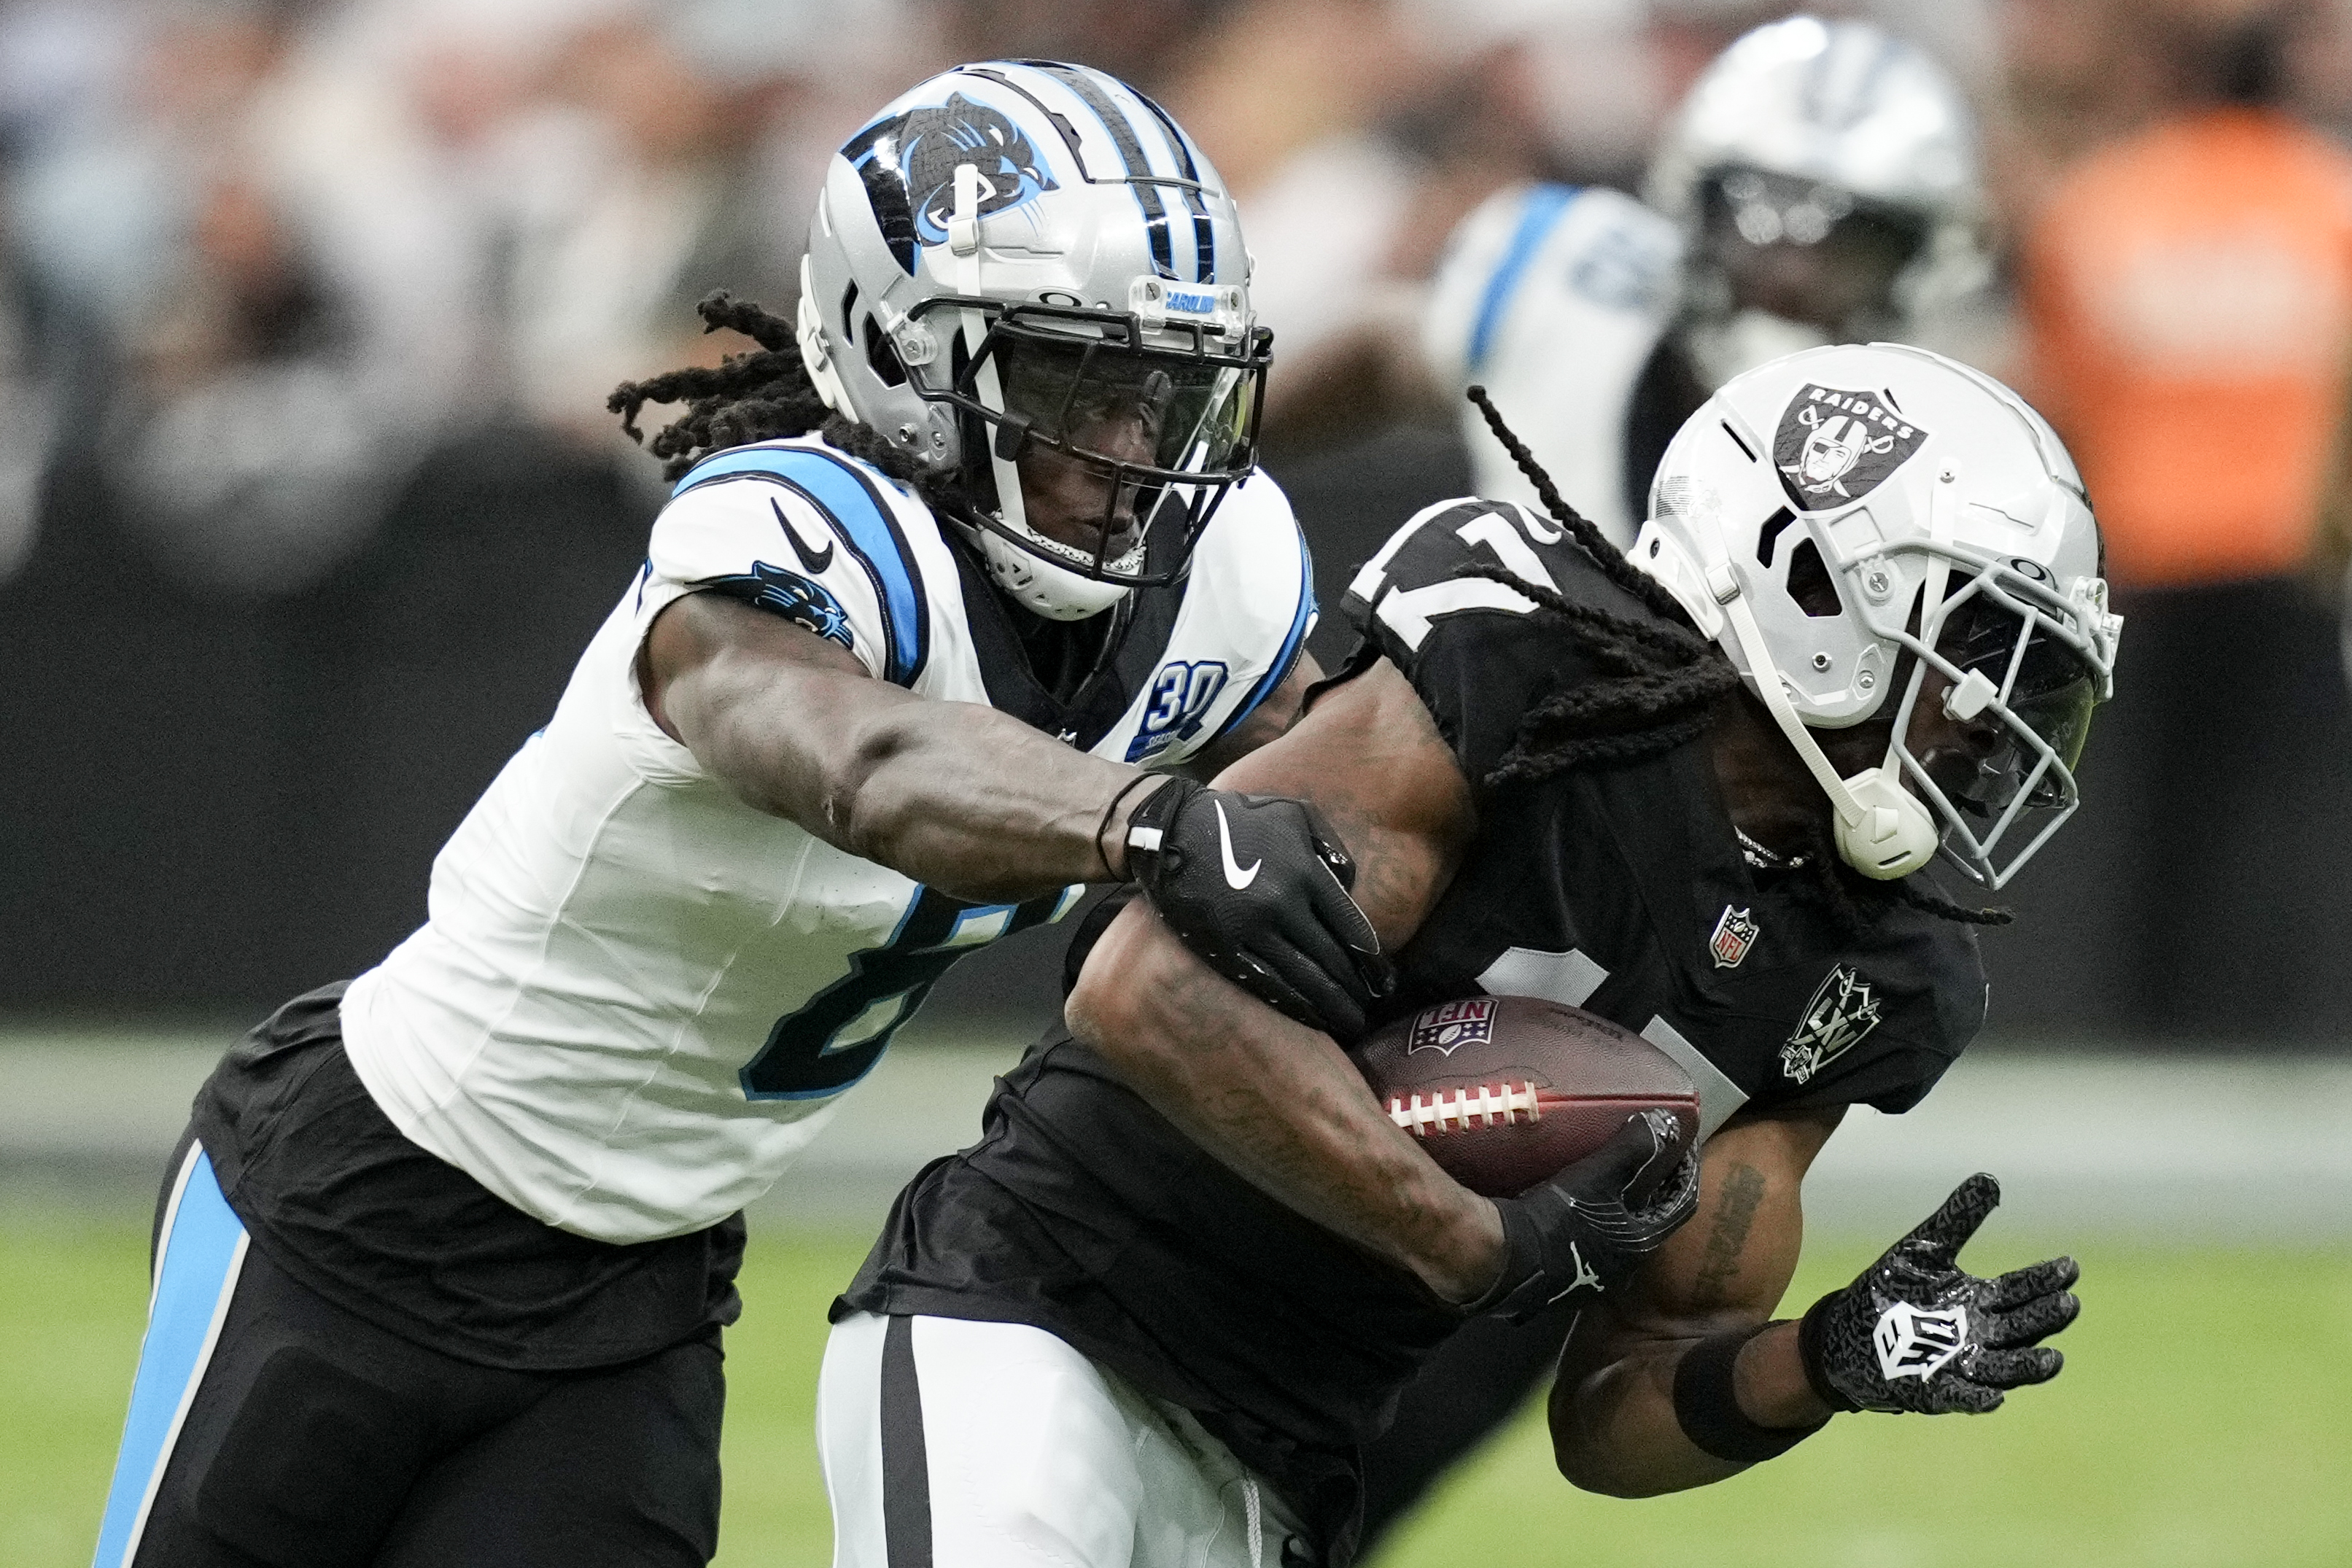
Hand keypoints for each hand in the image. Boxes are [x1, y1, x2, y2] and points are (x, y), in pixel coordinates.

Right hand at [1121, 779, 1389, 1035]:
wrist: (1171, 829)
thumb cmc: (1239, 818)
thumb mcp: (1294, 813)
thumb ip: (1332, 846)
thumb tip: (1352, 886)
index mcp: (1305, 872)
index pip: (1352, 928)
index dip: (1373, 961)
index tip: (1384, 980)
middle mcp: (1283, 904)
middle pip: (1332, 959)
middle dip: (1356, 988)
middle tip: (1370, 1007)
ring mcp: (1250, 928)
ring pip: (1302, 979)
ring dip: (1331, 1005)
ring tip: (1350, 1022)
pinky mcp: (1222, 946)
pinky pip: (1264, 984)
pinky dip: (1293, 1006)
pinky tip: (1312, 1019)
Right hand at [1465, 1110, 1698, 1321]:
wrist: (1505, 1259)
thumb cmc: (1557, 1217)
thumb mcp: (1597, 1176)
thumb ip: (1632, 1148)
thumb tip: (1666, 1120)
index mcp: (1642, 1243)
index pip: (1682, 1204)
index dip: (1686, 1173)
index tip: (1683, 1148)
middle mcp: (1625, 1267)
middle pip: (1651, 1221)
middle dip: (1652, 1190)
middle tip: (1647, 1159)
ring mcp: (1595, 1277)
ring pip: (1620, 1234)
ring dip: (1622, 1207)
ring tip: (1610, 1177)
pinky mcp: (1566, 1280)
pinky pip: (1592, 1243)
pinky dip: (1595, 1220)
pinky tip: (1575, 1203)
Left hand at [1799, 1173, 2079, 1414]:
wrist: (1846, 1332)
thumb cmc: (1893, 1290)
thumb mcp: (1923, 1249)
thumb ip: (1958, 1219)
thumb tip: (1990, 1179)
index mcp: (1982, 1301)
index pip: (2022, 1289)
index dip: (2046, 1279)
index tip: (2070, 1266)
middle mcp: (1981, 1335)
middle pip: (2023, 1327)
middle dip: (2046, 1317)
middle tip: (2068, 1303)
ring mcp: (1962, 1366)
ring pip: (2005, 1368)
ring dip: (2028, 1366)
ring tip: (2053, 1359)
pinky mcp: (1936, 1390)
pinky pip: (1963, 1397)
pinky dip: (1978, 1398)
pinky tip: (1994, 1397)